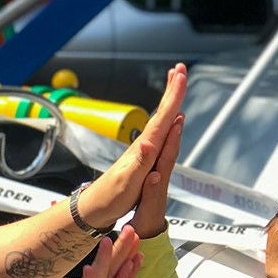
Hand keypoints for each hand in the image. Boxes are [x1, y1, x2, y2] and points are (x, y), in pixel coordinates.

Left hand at [71, 63, 186, 232]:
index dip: (173, 96)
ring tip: (176, 85)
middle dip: (172, 90)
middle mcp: (144, 145)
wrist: (95, 208)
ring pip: (161, 120)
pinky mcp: (143, 158)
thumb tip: (150, 142)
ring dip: (169, 101)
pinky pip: (160, 133)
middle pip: (161, 112)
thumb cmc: (111, 198)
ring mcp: (143, 151)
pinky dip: (166, 121)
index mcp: (144, 148)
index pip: (162, 117)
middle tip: (180, 69)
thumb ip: (140, 162)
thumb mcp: (128, 182)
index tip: (181, 76)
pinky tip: (170, 120)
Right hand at [130, 111, 183, 238]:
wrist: (146, 238)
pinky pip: (161, 158)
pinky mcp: (153, 182)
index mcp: (158, 184)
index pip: (167, 157)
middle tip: (179, 108)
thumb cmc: (144, 227)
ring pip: (167, 153)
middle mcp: (161, 179)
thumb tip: (154, 175)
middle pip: (171, 151)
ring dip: (171, 135)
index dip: (171, 139)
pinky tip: (161, 140)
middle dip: (175, 130)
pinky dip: (163, 146)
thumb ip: (150, 194)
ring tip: (174, 117)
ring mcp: (158, 180)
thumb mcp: (145, 212)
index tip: (176, 120)